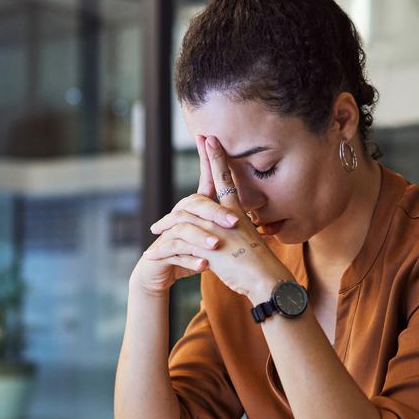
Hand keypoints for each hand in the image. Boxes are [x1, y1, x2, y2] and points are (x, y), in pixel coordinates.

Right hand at [130, 191, 239, 296]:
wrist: (160, 274)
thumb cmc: (187, 253)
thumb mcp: (204, 239)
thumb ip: (217, 226)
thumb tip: (241, 215)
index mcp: (188, 212)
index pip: (202, 194)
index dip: (210, 180)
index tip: (223, 173)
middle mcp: (176, 219)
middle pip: (194, 207)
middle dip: (214, 213)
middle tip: (234, 222)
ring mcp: (166, 236)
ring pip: (183, 230)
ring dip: (201, 237)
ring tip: (217, 244)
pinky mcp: (158, 254)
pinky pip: (175, 255)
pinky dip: (190, 261)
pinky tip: (204, 265)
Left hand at [147, 136, 291, 304]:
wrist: (268, 280)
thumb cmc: (260, 264)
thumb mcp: (247, 242)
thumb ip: (234, 232)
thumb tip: (227, 231)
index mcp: (236, 213)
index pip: (224, 179)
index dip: (217, 158)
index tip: (209, 138)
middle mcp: (226, 217)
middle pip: (198, 196)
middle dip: (188, 189)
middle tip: (179, 181)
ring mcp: (216, 232)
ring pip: (181, 222)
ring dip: (165, 227)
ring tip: (154, 232)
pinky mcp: (208, 250)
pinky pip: (176, 248)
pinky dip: (161, 252)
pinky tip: (151, 256)